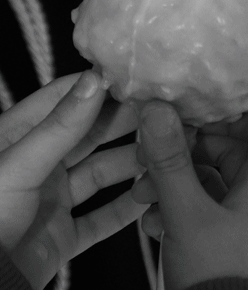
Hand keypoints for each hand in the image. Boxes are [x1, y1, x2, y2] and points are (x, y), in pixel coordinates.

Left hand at [0, 71, 147, 289]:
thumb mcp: (21, 163)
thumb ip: (60, 125)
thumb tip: (94, 80)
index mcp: (20, 137)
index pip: (64, 99)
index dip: (98, 87)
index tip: (133, 77)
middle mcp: (39, 164)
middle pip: (89, 134)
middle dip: (123, 122)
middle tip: (159, 111)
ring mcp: (52, 200)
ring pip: (100, 173)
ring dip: (130, 163)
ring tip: (162, 152)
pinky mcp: (63, 236)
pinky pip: (102, 218)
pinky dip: (126, 208)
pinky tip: (151, 195)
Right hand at [132, 103, 247, 289]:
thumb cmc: (218, 280)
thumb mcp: (187, 215)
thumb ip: (172, 162)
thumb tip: (159, 111)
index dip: (237, 113)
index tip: (197, 114)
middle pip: (228, 147)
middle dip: (186, 149)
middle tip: (152, 156)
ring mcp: (239, 219)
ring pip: (207, 178)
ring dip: (174, 179)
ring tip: (143, 194)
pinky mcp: (222, 240)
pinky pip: (200, 206)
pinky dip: (176, 206)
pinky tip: (153, 223)